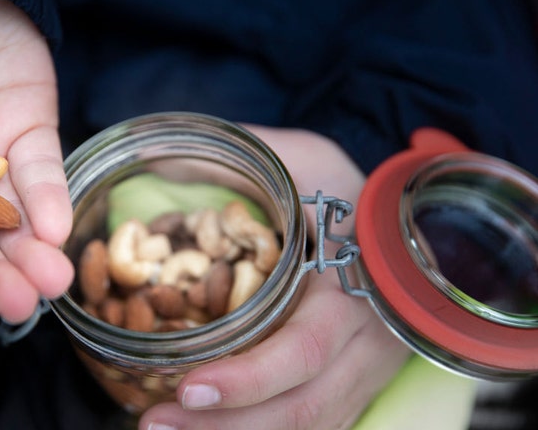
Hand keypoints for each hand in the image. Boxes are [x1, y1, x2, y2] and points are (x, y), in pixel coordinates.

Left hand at [140, 125, 409, 428]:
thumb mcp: (303, 159)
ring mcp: (362, 372)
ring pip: (307, 427)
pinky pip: (313, 426)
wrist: (406, 228)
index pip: (305, 348)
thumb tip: (158, 158)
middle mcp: (363, 344)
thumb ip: (239, 157)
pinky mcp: (352, 385)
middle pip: (302, 407)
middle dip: (228, 427)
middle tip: (153, 424)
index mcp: (352, 289)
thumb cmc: (348, 193)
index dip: (249, 378)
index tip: (187, 387)